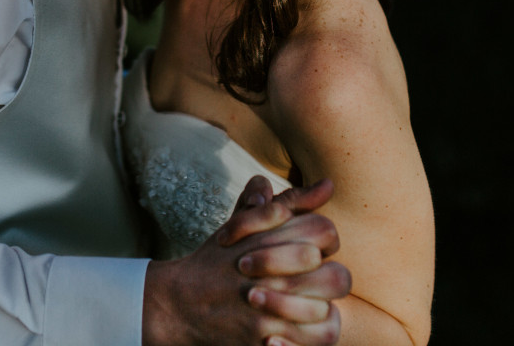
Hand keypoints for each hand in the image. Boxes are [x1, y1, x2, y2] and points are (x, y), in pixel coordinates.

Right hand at [142, 177, 350, 345]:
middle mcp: (272, 270)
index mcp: (270, 235)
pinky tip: (295, 326)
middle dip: (325, 280)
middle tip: (309, 283)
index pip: (325, 231)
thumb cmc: (217, 259)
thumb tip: (328, 185)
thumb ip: (288, 200)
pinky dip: (307, 335)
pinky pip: (309, 340)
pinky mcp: (261, 335)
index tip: (312, 251)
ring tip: (302, 306)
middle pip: (334, 275)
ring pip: (324, 310)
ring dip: (317, 308)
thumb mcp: (245, 221)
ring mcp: (267, 305)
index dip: (326, 243)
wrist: (179, 302)